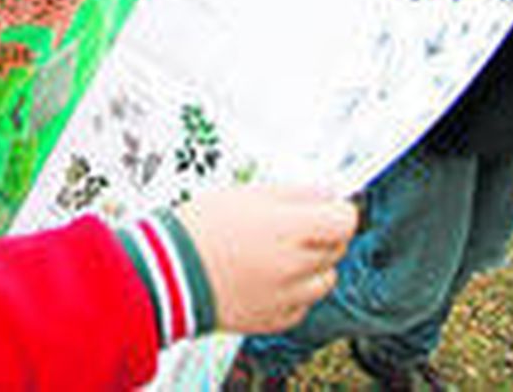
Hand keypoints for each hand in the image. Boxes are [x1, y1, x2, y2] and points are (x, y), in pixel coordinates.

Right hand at [174, 185, 356, 333]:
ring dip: (312, 266)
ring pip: (325, 280)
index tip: (328, 208)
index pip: (345, 221)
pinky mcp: (274, 320)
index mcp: (289, 230)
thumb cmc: (198, 230)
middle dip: (323, 235)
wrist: (167, 273)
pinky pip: (302, 305)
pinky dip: (293, 293)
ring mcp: (286, 297)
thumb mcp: (247, 193)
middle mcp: (294, 266)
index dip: (337, 210)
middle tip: (296, 227)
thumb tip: (325, 194)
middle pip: (338, 249)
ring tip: (280, 255)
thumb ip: (294, 193)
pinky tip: (268, 277)